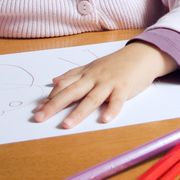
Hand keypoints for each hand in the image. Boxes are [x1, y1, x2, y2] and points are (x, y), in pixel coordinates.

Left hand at [33, 42, 177, 128]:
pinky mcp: (124, 87)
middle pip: (72, 92)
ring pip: (92, 98)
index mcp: (86, 74)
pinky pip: (117, 100)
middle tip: (40, 117)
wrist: (142, 55)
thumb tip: (53, 81)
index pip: (64, 86)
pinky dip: (112, 110)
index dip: (50, 98)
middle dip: (55, 105)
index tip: (37, 110)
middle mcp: (94, 78)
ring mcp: (109, 83)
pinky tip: (105, 119)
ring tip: (67, 124)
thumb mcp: (92, 66)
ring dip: (79, 112)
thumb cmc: (117, 63)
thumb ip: (73, 74)